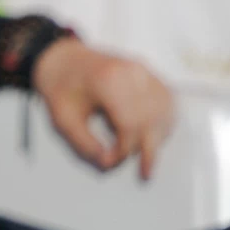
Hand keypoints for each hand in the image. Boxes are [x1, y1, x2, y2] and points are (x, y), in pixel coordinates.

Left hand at [30, 37, 174, 179]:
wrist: (63, 58)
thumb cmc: (62, 86)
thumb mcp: (62, 118)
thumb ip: (84, 143)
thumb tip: (107, 163)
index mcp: (108, 81)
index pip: (129, 125)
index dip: (124, 150)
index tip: (110, 160)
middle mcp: (132, 73)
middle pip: (151, 120)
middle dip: (144, 148)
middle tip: (142, 171)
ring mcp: (144, 70)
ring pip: (165, 112)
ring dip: (158, 136)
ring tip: (147, 156)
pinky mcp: (149, 73)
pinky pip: (167, 102)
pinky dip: (163, 121)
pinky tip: (151, 135)